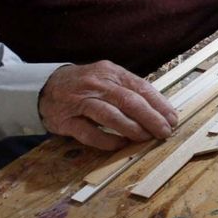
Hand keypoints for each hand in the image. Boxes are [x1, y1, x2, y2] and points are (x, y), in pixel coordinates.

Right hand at [39, 61, 177, 150]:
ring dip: (131, 128)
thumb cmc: (85, 86)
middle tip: (164, 131)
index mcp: (110, 72)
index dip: (159, 104)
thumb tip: (160, 110)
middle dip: (150, 118)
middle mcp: (96, 84)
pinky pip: (88, 132)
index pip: (140, 87)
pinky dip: (106, 140)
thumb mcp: (107, 79)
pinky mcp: (65, 120)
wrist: (45, 87)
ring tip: (146, 138)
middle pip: (128, 101)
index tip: (172, 118)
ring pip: (110, 115)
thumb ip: (129, 91)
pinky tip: (120, 145)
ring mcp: (79, 101)